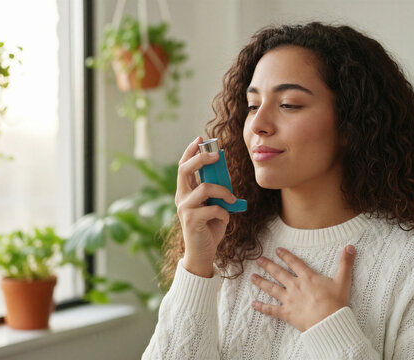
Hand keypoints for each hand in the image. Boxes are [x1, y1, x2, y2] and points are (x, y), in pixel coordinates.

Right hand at [175, 136, 236, 277]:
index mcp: (185, 192)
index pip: (183, 166)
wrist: (203, 254)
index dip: (190, 151)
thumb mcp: (214, 206)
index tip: (201, 138)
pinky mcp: (192, 220)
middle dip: (201, 158)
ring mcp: (184, 208)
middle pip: (185, 169)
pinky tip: (225, 218)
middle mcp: (181, 197)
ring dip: (223, 191)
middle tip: (216, 154)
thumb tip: (225, 177)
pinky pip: (213, 208)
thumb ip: (216, 192)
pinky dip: (223, 212)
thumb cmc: (209, 228)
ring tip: (232, 200)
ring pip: (204, 188)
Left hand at [251, 245, 355, 331]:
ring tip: (252, 277)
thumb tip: (351, 247)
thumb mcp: (343, 280)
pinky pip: (271, 310)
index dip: (285, 255)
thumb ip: (345, 263)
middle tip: (258, 259)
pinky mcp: (286, 313)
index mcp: (307, 277)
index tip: (277, 249)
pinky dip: (262, 307)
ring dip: (261, 282)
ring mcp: (289, 299)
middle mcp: (295, 286)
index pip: (294, 263)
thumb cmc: (336, 303)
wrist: (329, 322)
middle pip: (278, 273)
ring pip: (271, 289)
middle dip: (268, 265)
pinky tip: (253, 304)